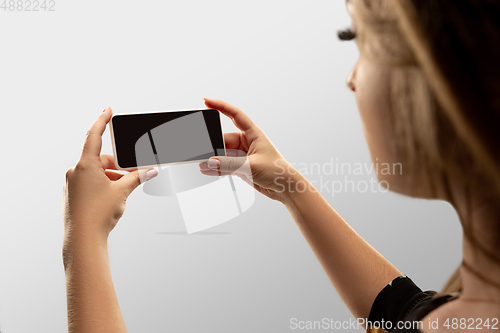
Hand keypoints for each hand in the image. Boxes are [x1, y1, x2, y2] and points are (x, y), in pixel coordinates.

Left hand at [63, 107, 157, 242]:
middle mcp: (76, 171)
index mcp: (85, 165)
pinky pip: (90, 183)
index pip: (94, 135)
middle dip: (118, 165)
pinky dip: (104, 184)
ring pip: (97, 172)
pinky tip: (114, 197)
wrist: (83, 239)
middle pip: (101, 159)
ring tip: (125, 189)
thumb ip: (137, 178)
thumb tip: (150, 171)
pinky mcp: (73, 195)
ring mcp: (73, 184)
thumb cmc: (99, 214)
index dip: (102, 120)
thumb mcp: (122, 192)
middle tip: (134, 172)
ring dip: (112, 177)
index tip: (108, 110)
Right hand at [199, 98, 300, 203]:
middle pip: (224, 138)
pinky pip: (224, 164)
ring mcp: (243, 155)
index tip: (206, 101)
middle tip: (201, 147)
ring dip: (213, 158)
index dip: (220, 106)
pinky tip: (207, 170)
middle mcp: (247, 142)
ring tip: (202, 163)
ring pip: (222, 153)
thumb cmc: (277, 172)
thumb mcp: (251, 166)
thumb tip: (210, 162)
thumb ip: (229, 165)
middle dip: (212, 143)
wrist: (285, 188)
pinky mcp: (240, 167)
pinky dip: (216, 167)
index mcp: (253, 134)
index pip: (235, 115)